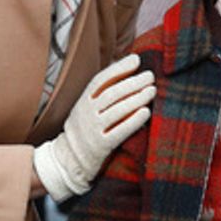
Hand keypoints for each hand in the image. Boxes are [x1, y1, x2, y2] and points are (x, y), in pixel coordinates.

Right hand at [33, 54, 154, 202]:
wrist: (68, 160)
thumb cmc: (85, 128)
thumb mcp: (87, 107)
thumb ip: (103, 92)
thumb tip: (126, 67)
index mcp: (84, 101)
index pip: (101, 80)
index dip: (119, 68)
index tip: (136, 60)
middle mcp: (86, 113)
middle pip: (112, 94)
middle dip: (132, 82)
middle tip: (150, 76)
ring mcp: (92, 130)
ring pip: (116, 110)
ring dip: (136, 98)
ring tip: (151, 90)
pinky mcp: (100, 146)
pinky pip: (118, 132)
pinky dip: (133, 121)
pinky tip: (146, 112)